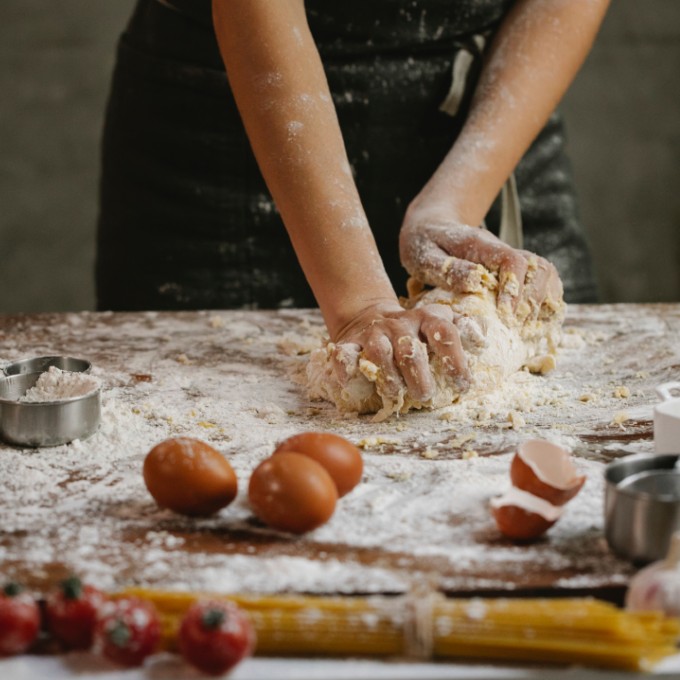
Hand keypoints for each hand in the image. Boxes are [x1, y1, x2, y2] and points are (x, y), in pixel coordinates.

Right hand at [330, 300, 470, 403]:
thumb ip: (464, 330)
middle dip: (419, 376)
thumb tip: (483, 340)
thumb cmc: (414, 331)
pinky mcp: (350, 343)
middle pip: (410, 350)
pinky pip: (344, 354)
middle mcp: (400, 324)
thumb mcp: (438, 324)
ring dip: (388, 377)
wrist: (369, 316)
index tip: (462, 385)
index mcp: (427, 319)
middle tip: (425, 395)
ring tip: (395, 394)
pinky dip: (345, 367)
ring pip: (380, 353)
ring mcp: (374, 333)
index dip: (455, 360)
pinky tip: (349, 381)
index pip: (445, 333)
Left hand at [399, 211, 562, 319]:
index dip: (514, 288)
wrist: (430, 226)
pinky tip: (534, 324)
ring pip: (545, 274)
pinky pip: (541, 282)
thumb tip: (477, 282)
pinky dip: (544, 303)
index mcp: (480, 246)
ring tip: (527, 329)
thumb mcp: (424, 255)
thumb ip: (449, 269)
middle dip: (534, 300)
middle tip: (517, 328)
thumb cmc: (424, 243)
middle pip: (538, 268)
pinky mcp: (511, 272)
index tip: (505, 313)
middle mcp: (502, 251)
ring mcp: (509, 261)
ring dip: (544, 302)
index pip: (512, 260)